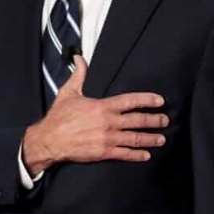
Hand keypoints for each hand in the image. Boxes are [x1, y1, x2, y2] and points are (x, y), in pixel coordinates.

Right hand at [22, 55, 168, 174]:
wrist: (48, 140)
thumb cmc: (58, 117)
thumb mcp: (68, 92)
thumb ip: (79, 75)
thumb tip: (79, 58)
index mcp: (102, 106)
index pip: (131, 101)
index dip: (148, 100)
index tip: (160, 101)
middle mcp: (108, 122)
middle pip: (138, 120)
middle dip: (154, 120)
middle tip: (165, 120)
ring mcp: (107, 138)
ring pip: (135, 138)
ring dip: (150, 139)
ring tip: (162, 139)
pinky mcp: (103, 152)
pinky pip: (124, 154)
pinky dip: (137, 155)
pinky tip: (146, 155)